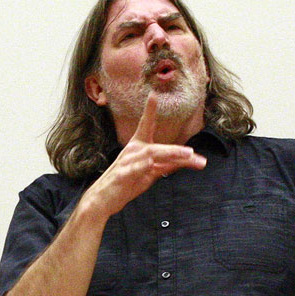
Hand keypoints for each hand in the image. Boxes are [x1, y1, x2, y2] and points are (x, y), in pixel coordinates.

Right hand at [85, 96, 206, 217]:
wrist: (102, 200)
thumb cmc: (125, 185)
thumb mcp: (148, 174)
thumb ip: (166, 165)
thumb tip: (186, 160)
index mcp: (137, 148)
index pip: (145, 126)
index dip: (149, 111)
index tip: (153, 95)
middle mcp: (132, 151)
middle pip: (157, 147)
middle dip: (176, 150)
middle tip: (192, 153)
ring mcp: (126, 162)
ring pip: (151, 155)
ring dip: (170, 154)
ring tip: (187, 156)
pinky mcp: (122, 175)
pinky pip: (136, 169)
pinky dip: (145, 166)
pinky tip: (153, 163)